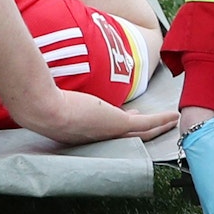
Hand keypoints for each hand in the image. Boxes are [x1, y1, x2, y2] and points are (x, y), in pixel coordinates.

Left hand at [24, 90, 176, 144]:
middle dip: (142, 129)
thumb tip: (55, 77)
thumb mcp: (55, 97)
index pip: (108, 129)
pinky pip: (147, 124)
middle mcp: (98, 136)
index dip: (123, 123)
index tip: (132, 117)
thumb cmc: (41, 101)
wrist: (42, 107)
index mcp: (84, 132)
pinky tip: (173, 116)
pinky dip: (162, 121)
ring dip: (158, 126)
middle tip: (155, 123)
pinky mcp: (118, 124)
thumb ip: (61, 91)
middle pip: (127, 136)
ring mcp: (109, 131)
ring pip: (142, 132)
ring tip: (170, 122)